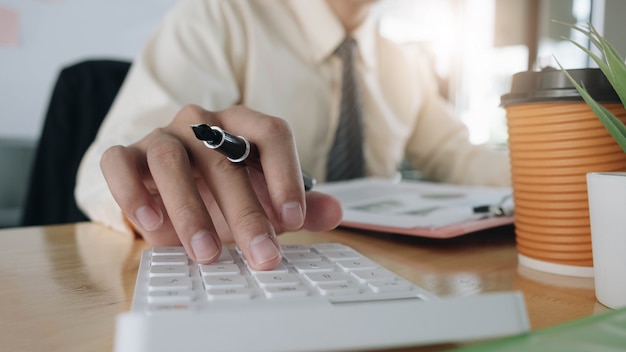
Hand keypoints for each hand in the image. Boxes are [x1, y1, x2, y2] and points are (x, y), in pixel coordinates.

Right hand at [100, 105, 342, 269]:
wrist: (167, 187)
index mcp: (242, 125)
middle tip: (262, 255)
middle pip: (225, 157)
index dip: (285, 175)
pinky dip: (133, 192)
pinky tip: (151, 225)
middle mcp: (202, 123)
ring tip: (207, 252)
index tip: (294, 220)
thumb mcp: (260, 198)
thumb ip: (297, 205)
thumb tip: (335, 213)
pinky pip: (120, 163)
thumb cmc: (220, 190)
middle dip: (246, 212)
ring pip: (172, 160)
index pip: (271, 132)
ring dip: (190, 209)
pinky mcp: (127, 154)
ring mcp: (162, 135)